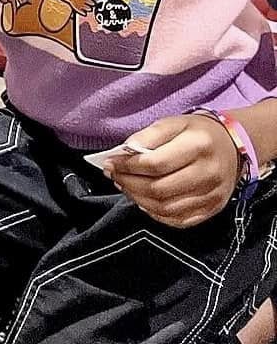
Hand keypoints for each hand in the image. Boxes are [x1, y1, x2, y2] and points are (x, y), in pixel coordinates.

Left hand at [104, 114, 240, 227]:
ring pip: (165, 208)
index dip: (127, 166)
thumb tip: (124, 152)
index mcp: (199, 146)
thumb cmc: (196, 134)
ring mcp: (212, 195)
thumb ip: (147, 136)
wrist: (233, 147)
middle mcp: (209, 174)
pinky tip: (143, 200)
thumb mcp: (173, 123)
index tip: (110, 163)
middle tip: (114, 176)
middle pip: (159, 189)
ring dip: (137, 199)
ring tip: (125, 186)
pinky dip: (154, 213)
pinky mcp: (212, 209)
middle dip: (128, 183)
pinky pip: (178, 220)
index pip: (155, 163)